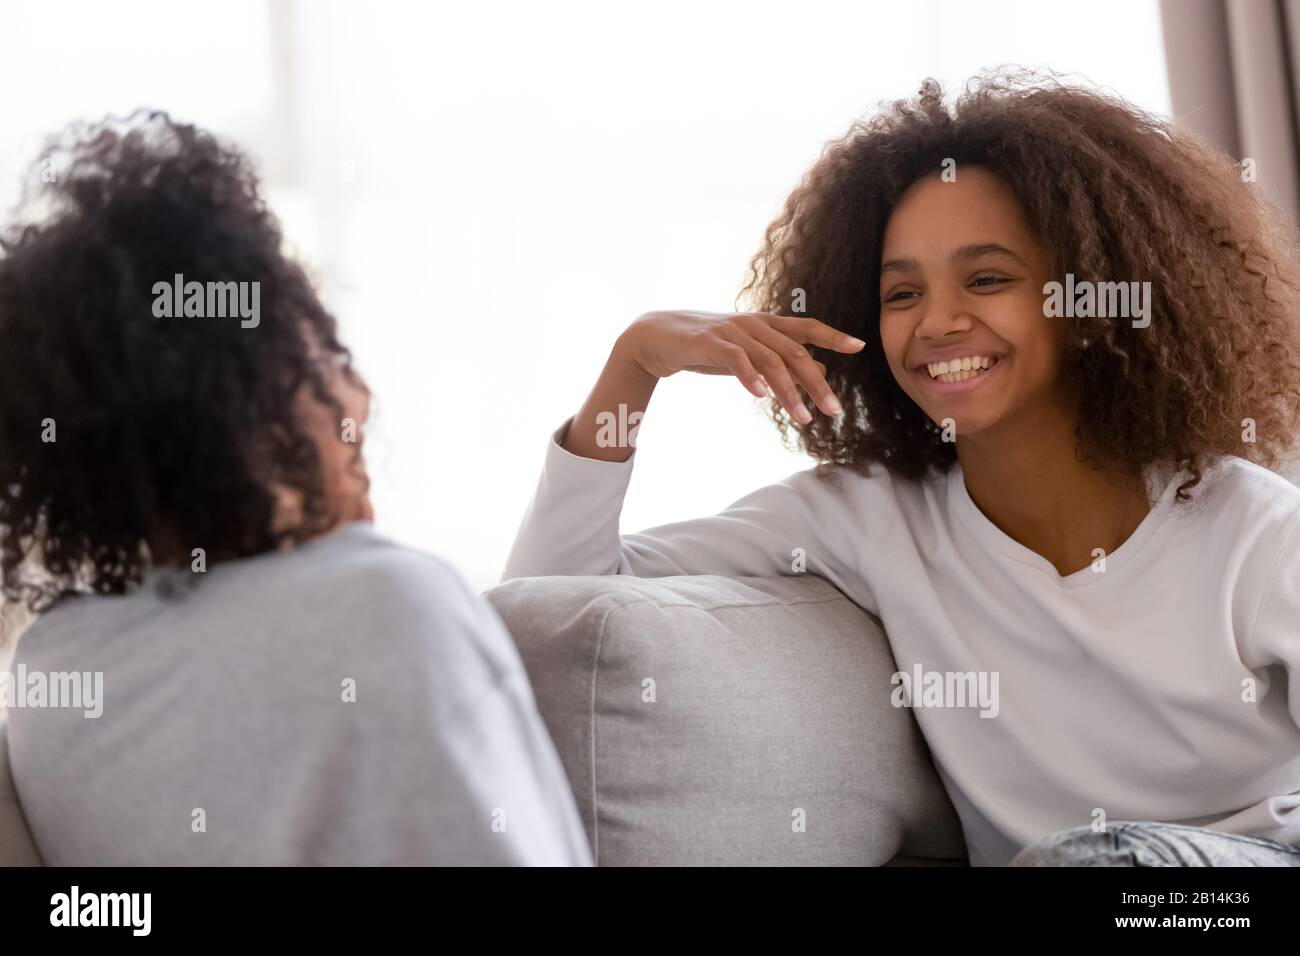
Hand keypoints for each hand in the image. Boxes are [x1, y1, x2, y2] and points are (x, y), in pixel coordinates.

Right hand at [616, 310, 864, 423]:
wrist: (657, 337)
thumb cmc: (705, 348)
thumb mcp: (748, 355)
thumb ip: (782, 362)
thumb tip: (822, 370)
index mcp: (765, 324)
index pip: (806, 327)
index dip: (832, 335)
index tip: (859, 346)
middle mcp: (753, 324)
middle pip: (794, 352)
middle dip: (817, 383)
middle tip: (834, 410)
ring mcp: (731, 331)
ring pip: (770, 361)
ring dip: (789, 392)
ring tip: (803, 418)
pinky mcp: (709, 342)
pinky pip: (736, 360)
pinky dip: (750, 378)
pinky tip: (761, 396)